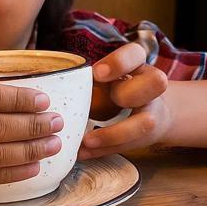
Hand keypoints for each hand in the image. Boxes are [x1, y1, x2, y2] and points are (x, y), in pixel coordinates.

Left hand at [80, 42, 170, 158]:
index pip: (136, 54)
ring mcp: (152, 111)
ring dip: (114, 134)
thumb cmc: (118, 89)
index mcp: (136, 65)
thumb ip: (89, 81)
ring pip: (146, 123)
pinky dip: (103, 150)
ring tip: (88, 140)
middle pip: (156, 82)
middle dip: (127, 94)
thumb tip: (50, 92)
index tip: (97, 74)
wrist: (151, 111)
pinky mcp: (147, 135)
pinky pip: (129, 145)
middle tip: (107, 101)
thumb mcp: (108, 78)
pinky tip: (84, 152)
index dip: (119, 63)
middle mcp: (150, 86)